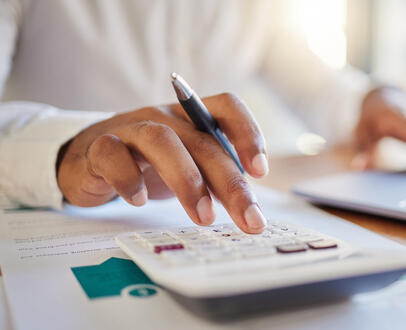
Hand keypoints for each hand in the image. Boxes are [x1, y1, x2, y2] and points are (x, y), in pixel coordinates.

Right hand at [57, 93, 268, 233]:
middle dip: (230, 183)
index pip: (227, 106)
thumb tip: (249, 208)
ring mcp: (131, 128)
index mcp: (192, 117)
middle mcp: (165, 117)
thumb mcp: (188, 167)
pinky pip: (112, 155)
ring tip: (203, 217)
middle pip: (203, 141)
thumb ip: (215, 178)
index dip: (248, 132)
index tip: (260, 171)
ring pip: (162, 141)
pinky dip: (129, 179)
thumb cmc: (148, 164)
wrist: (89, 159)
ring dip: (187, 180)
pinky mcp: (99, 147)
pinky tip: (140, 201)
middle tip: (249, 218)